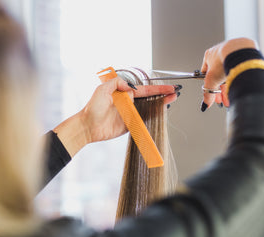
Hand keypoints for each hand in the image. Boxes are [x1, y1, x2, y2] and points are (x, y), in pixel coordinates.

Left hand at [53, 77, 177, 156]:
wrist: (88, 126)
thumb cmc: (93, 108)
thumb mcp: (102, 89)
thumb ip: (117, 83)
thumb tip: (131, 87)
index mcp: (124, 93)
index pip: (144, 90)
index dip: (157, 89)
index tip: (169, 87)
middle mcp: (128, 103)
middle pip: (149, 99)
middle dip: (162, 96)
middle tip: (175, 93)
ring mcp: (130, 114)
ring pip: (149, 109)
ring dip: (160, 105)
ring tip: (171, 100)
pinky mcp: (129, 125)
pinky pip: (143, 120)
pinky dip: (153, 117)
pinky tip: (161, 113)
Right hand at [200, 38, 257, 110]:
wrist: (239, 51)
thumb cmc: (223, 60)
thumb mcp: (211, 81)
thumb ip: (207, 93)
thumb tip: (205, 104)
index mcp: (208, 56)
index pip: (207, 74)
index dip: (211, 87)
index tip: (214, 95)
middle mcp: (220, 52)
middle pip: (219, 75)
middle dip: (221, 89)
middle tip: (224, 98)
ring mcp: (232, 52)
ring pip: (230, 72)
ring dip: (230, 85)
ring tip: (232, 93)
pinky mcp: (243, 52)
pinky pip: (239, 68)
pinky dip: (239, 76)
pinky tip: (239, 85)